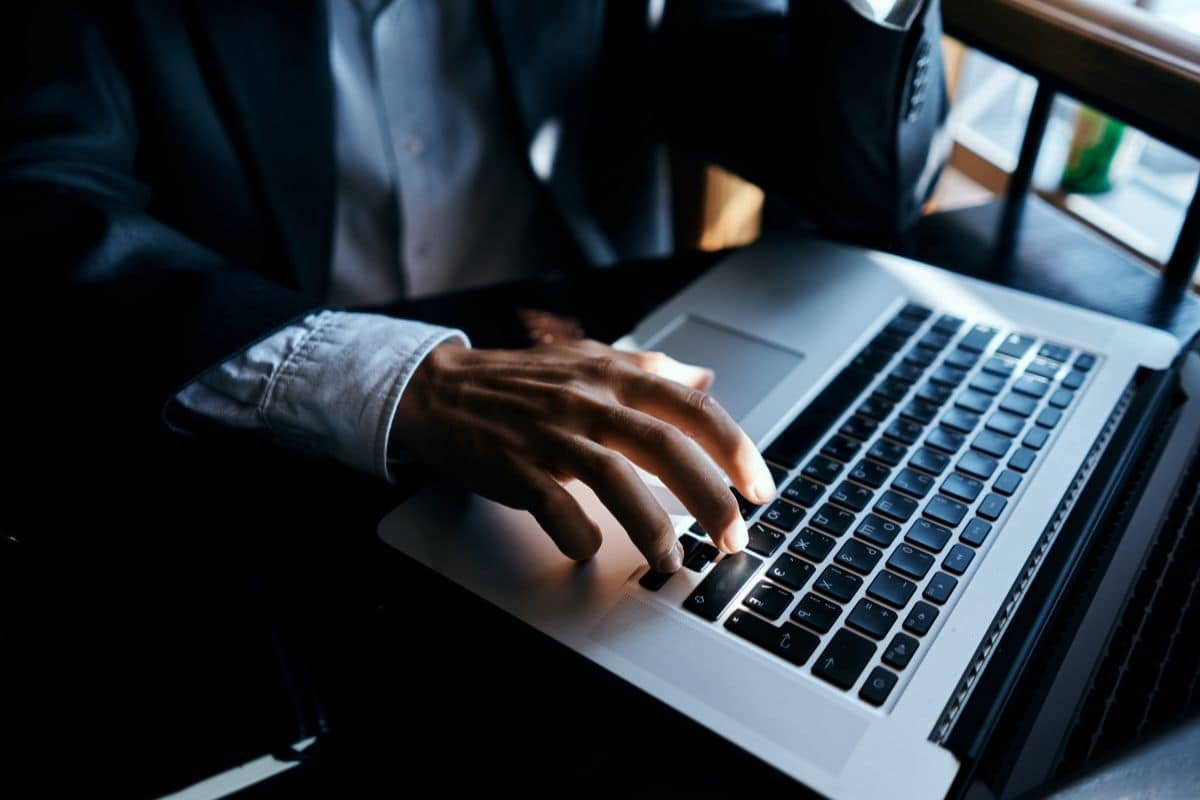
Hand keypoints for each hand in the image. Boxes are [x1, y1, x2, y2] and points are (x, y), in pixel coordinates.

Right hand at [392, 339, 775, 571]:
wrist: (440, 390)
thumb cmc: (522, 382)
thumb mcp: (589, 361)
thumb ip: (648, 370)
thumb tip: (705, 377)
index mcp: (614, 378)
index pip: (692, 408)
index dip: (735, 449)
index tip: (758, 488)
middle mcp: (588, 402)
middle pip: (665, 447)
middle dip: (710, 498)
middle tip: (733, 538)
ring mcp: (550, 434)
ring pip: (614, 479)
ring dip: (652, 527)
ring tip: (671, 560)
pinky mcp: (514, 467)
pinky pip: (553, 506)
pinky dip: (578, 534)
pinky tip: (591, 549)